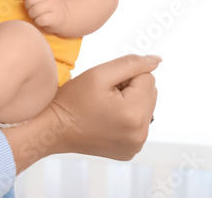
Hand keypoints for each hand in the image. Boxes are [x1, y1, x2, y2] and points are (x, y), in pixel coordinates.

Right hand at [8, 55, 159, 167]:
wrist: (55, 129)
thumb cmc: (72, 101)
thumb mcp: (99, 74)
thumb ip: (132, 63)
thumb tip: (157, 60)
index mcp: (135, 114)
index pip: (148, 77)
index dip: (126, 76)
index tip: (106, 86)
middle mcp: (141, 133)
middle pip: (149, 93)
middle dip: (130, 89)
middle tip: (104, 95)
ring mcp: (136, 145)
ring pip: (145, 108)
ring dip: (129, 102)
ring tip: (105, 107)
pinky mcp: (130, 150)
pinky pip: (138, 124)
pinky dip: (126, 118)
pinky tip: (107, 119)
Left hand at [16, 0, 66, 34]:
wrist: (64, 16)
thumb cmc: (46, 5)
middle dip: (28, 6)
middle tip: (32, 9)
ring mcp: (54, 6)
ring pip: (35, 10)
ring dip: (32, 15)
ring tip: (37, 15)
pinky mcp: (55, 18)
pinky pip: (40, 20)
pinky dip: (38, 22)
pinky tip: (41, 21)